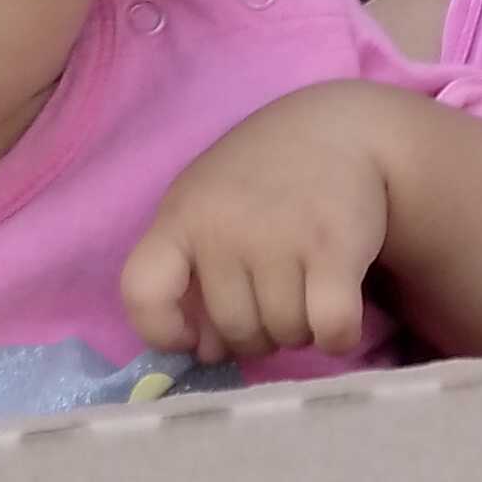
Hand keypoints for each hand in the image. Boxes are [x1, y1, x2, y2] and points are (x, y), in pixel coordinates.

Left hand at [119, 86, 394, 366]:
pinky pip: (332, 329)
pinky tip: (338, 317)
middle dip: (258, 333)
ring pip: (285, 334)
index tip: (192, 337)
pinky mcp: (334, 248)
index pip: (142, 292)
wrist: (338, 129)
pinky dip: (338, 337)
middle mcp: (224, 227)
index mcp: (181, 216)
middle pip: (234, 329)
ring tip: (307, 293)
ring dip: (301, 331)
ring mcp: (280, 237)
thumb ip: (193, 272)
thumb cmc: (263, 178)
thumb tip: (206, 352)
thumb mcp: (208, 205)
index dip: (162, 331)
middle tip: (275, 300)